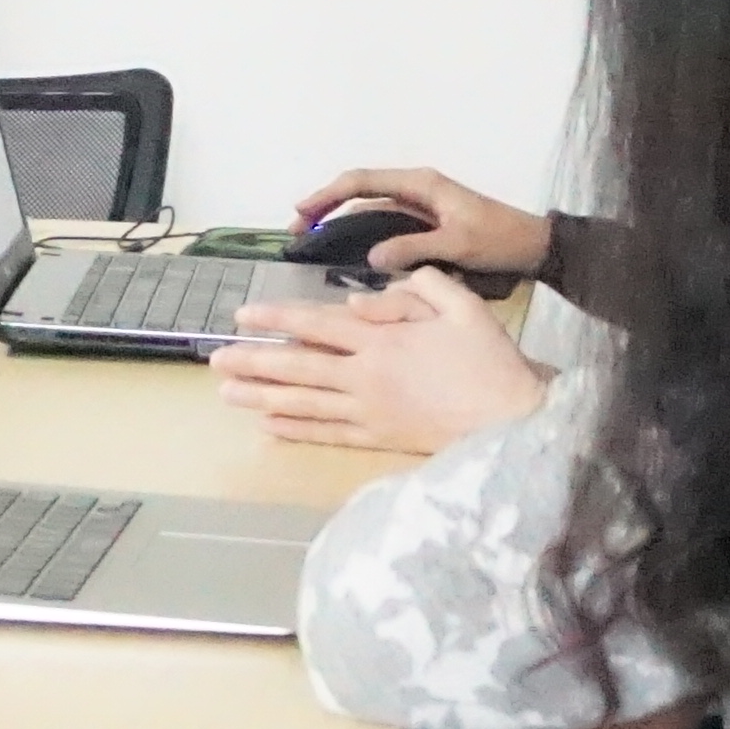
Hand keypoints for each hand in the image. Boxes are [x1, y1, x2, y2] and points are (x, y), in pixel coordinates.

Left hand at [211, 271, 547, 454]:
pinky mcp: (380, 439)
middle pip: (298, 367)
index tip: (243, 316)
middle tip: (215, 360)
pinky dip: (297, 430)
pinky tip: (269, 426)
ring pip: (304, 403)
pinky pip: (328, 434)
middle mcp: (366, 377)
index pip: (316, 326)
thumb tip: (359, 300)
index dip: (277, 320)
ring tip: (226, 394)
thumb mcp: (460, 304)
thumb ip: (412, 290)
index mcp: (382, 340)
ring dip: (262, 397)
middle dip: (253, 362)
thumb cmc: (490, 359)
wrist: (515, 419)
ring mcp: (370, 412)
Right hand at [291, 164, 546, 279]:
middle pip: (359, 190)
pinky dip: (360, 232)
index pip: (362, 181)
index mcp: (420, 183)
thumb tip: (371, 257)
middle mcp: (415, 188)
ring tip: (312, 241)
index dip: (327, 195)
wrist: (535, 247)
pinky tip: (347, 251)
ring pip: (369, 208)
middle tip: (296, 230)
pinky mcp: (425, 223)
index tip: (301, 212)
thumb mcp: (458, 244)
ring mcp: (419, 205)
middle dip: (325, 205)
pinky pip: (384, 223)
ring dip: (340, 220)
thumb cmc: (499, 240)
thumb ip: (415, 247)